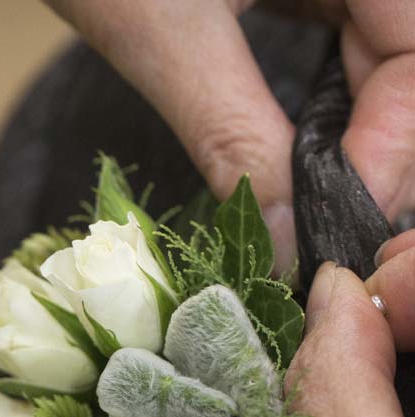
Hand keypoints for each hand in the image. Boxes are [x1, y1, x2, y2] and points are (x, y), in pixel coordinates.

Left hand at [45, 1, 414, 271]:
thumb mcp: (164, 34)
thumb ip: (231, 135)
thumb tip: (285, 244)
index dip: (393, 143)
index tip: (338, 217)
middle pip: (404, 65)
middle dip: (374, 154)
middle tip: (323, 233)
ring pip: (377, 66)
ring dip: (351, 143)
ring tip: (308, 209)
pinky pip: (339, 54)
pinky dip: (323, 116)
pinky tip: (297, 160)